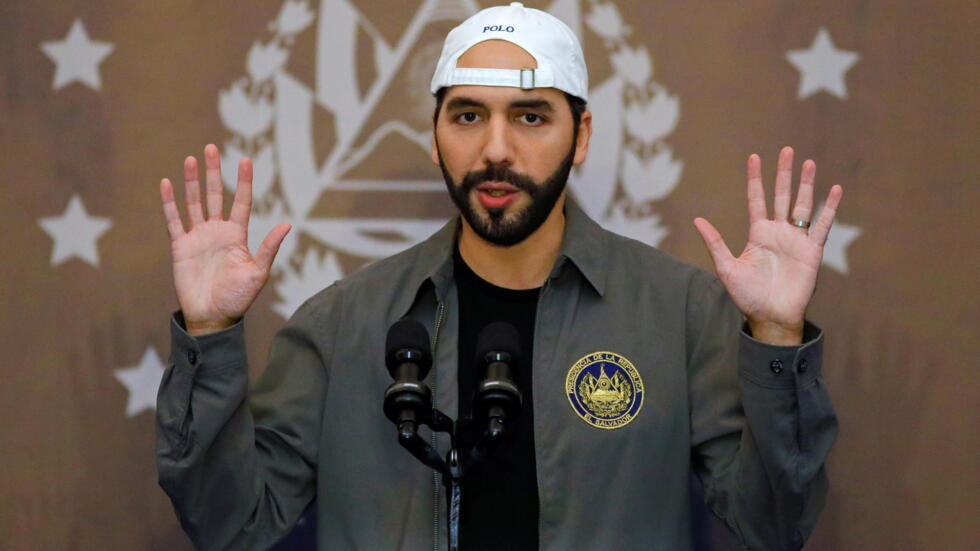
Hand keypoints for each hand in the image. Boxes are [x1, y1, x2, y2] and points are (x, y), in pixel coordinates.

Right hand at [160, 144, 290, 335]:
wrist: (213, 316)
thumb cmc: (238, 297)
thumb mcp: (258, 273)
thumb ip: (269, 248)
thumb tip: (288, 224)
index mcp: (237, 235)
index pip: (241, 202)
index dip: (244, 181)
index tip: (246, 159)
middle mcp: (217, 231)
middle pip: (215, 194)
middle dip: (213, 172)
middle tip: (211, 148)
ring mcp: (198, 236)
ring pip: (194, 202)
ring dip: (191, 181)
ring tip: (190, 158)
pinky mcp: (180, 246)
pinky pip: (174, 220)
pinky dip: (169, 202)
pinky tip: (167, 183)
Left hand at [693, 146, 842, 344]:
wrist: (770, 316)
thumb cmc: (747, 296)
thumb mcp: (726, 267)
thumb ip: (715, 242)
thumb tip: (697, 220)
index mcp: (758, 233)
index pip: (757, 199)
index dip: (756, 179)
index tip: (754, 157)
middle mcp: (778, 232)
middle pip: (782, 196)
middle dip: (784, 174)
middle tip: (787, 150)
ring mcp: (796, 240)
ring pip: (803, 206)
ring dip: (806, 184)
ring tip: (808, 163)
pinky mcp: (812, 251)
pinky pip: (822, 226)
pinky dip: (829, 208)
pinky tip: (835, 190)